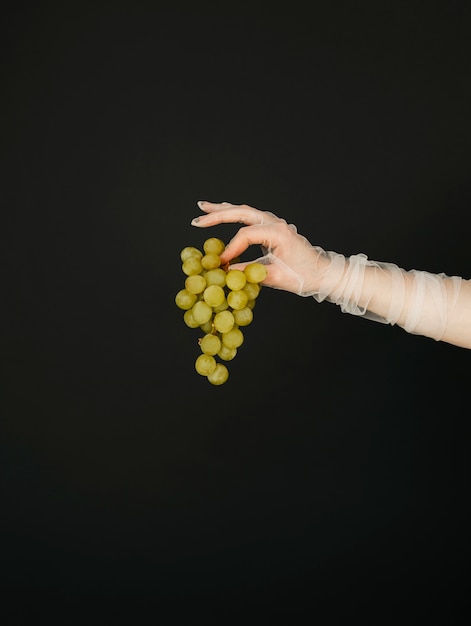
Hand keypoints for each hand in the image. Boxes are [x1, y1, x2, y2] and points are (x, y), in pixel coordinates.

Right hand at [191, 201, 325, 295]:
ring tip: (204, 207)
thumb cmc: (304, 275)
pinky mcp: (273, 228)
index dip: (230, 248)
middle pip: (241, 213)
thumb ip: (248, 272)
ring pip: (245, 211)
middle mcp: (275, 223)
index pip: (245, 235)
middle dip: (218, 215)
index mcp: (278, 232)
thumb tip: (226, 271)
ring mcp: (274, 223)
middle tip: (198, 218)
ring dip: (224, 209)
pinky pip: (250, 216)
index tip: (221, 262)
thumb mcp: (275, 277)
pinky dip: (234, 214)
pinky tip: (223, 213)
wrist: (323, 273)